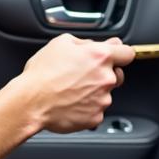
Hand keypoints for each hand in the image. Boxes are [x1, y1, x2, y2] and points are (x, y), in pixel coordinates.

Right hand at [18, 34, 135, 133]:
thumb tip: (98, 44)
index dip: (121, 54)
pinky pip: (96, 111)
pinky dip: (86, 108)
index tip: (117, 57)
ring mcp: (102, 99)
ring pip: (105, 94)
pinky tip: (71, 103)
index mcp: (100, 56)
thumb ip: (86, 42)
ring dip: (94, 92)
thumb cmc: (42, 74)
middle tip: (84, 76)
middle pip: (118, 75)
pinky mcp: (95, 117)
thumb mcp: (61, 43)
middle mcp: (105, 78)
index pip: (127, 52)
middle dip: (105, 74)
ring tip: (71, 91)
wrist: (31, 102)